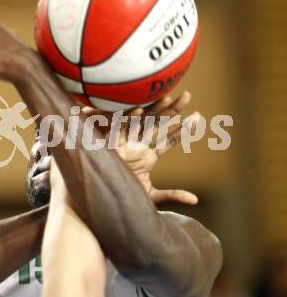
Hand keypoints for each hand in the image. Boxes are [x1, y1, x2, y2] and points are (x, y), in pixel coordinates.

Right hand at [83, 91, 198, 204]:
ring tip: (169, 97)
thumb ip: (171, 195)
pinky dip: (128, 118)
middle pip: (158, 123)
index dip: (183, 131)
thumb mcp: (150, 195)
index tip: (198, 119)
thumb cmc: (121, 194)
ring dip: (154, 108)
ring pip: (142, 120)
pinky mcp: (110, 140)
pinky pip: (119, 125)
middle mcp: (138, 143)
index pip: (168, 140)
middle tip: (188, 95)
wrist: (98, 193)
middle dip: (173, 110)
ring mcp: (125, 139)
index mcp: (148, 155)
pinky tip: (141, 110)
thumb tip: (195, 200)